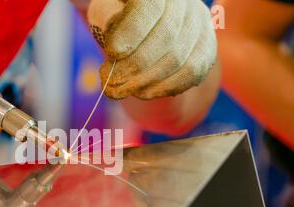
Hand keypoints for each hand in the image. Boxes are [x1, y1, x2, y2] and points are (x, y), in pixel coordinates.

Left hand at [88, 0, 216, 99]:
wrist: (144, 33)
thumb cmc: (119, 21)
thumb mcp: (105, 12)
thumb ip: (108, 20)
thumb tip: (116, 48)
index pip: (150, 6)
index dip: (131, 31)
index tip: (112, 53)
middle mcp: (184, 1)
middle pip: (166, 36)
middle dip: (135, 65)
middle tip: (113, 82)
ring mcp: (199, 22)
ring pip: (179, 58)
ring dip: (147, 81)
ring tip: (123, 90)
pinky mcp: (206, 45)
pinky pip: (193, 72)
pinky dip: (165, 88)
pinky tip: (144, 93)